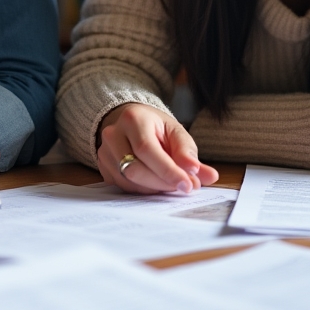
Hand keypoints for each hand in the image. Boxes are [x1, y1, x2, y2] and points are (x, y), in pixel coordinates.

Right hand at [96, 102, 218, 194]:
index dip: (168, 170)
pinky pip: (124, 187)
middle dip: (163, 182)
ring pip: (129, 181)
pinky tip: (156, 183)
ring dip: (155, 188)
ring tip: (172, 183)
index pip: (147, 149)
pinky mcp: (102, 167)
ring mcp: (104, 152)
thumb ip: (189, 153)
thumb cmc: (155, 127)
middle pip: (135, 169)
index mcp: (132, 119)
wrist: (132, 122)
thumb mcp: (175, 132)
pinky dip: (144, 190)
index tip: (187, 184)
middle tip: (184, 186)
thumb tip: (206, 175)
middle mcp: (113, 134)